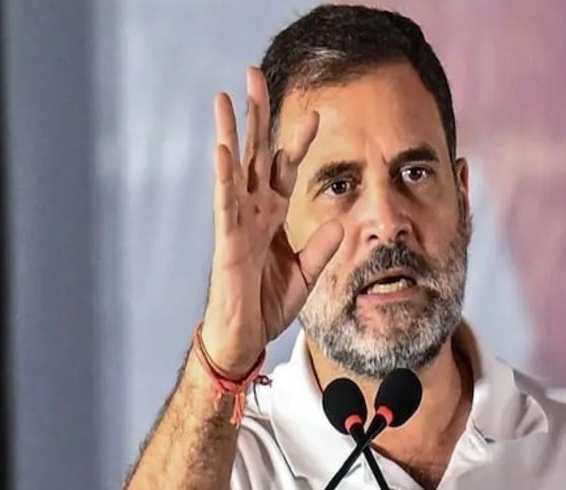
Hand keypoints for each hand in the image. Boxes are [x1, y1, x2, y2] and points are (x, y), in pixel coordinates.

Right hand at [201, 68, 342, 377]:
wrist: (246, 336)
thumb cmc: (268, 304)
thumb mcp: (306, 273)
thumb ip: (322, 248)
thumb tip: (342, 223)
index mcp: (273, 216)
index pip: (285, 168)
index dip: (297, 140)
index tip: (316, 111)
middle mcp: (253, 211)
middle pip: (255, 154)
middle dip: (257, 116)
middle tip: (255, 76)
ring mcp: (237, 223)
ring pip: (234, 169)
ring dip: (231, 132)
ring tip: (226, 97)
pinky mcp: (227, 241)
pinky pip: (226, 204)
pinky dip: (224, 176)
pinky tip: (223, 149)